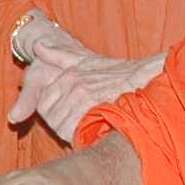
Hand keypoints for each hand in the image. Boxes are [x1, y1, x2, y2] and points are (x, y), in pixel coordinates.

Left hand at [9, 31, 164, 140]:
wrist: (147, 79)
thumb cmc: (118, 72)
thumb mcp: (87, 60)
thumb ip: (60, 55)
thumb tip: (37, 47)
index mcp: (69, 75)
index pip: (42, 103)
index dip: (50, 114)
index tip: (65, 116)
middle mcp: (74, 85)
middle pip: (50, 117)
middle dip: (59, 124)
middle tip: (76, 124)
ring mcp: (85, 99)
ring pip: (60, 126)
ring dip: (69, 132)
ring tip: (85, 129)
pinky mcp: (97, 111)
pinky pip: (75, 132)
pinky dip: (78, 137)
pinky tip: (90, 134)